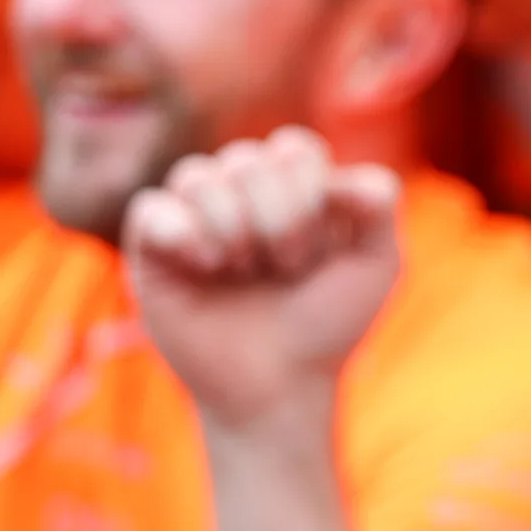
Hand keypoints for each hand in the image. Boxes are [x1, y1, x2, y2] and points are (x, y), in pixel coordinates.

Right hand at [125, 127, 404, 426]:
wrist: (280, 383)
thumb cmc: (326, 322)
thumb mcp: (376, 264)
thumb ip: (378, 204)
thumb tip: (341, 176)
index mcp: (290, 181)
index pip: (294, 147)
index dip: (311, 198)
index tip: (320, 252)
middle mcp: (238, 188)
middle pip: (248, 159)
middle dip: (279, 222)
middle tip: (284, 270)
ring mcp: (193, 213)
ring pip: (198, 176)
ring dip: (234, 231)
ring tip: (242, 273)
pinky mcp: (151, 244)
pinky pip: (152, 206)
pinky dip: (184, 234)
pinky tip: (207, 266)